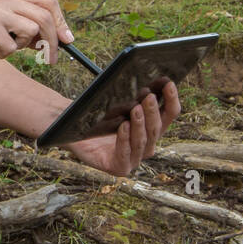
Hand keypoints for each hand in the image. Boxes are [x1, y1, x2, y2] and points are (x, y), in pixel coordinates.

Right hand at [0, 0, 72, 62]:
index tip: (67, 40)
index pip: (48, 1)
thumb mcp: (5, 26)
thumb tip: (60, 39)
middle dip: (52, 43)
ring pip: (30, 32)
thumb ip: (28, 27)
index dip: (61, 21)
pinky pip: (11, 47)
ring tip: (2, 46)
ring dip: (21, 47)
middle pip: (44, 18)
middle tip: (51, 60)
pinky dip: (3, 54)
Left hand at [64, 83, 180, 176]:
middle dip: (153, 112)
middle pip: (156, 129)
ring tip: (135, 109)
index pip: (168, 115)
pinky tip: (122, 126)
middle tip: (149, 96)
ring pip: (142, 143)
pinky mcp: (119, 167)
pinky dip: (124, 140)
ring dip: (140, 125)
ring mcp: (134, 158)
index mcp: (151, 127)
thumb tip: (152, 76)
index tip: (169, 84)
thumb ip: (134, 92)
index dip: (171, 100)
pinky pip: (124, 155)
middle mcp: (146, 144)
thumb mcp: (116, 100)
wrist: (71, 128)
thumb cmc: (97, 113)